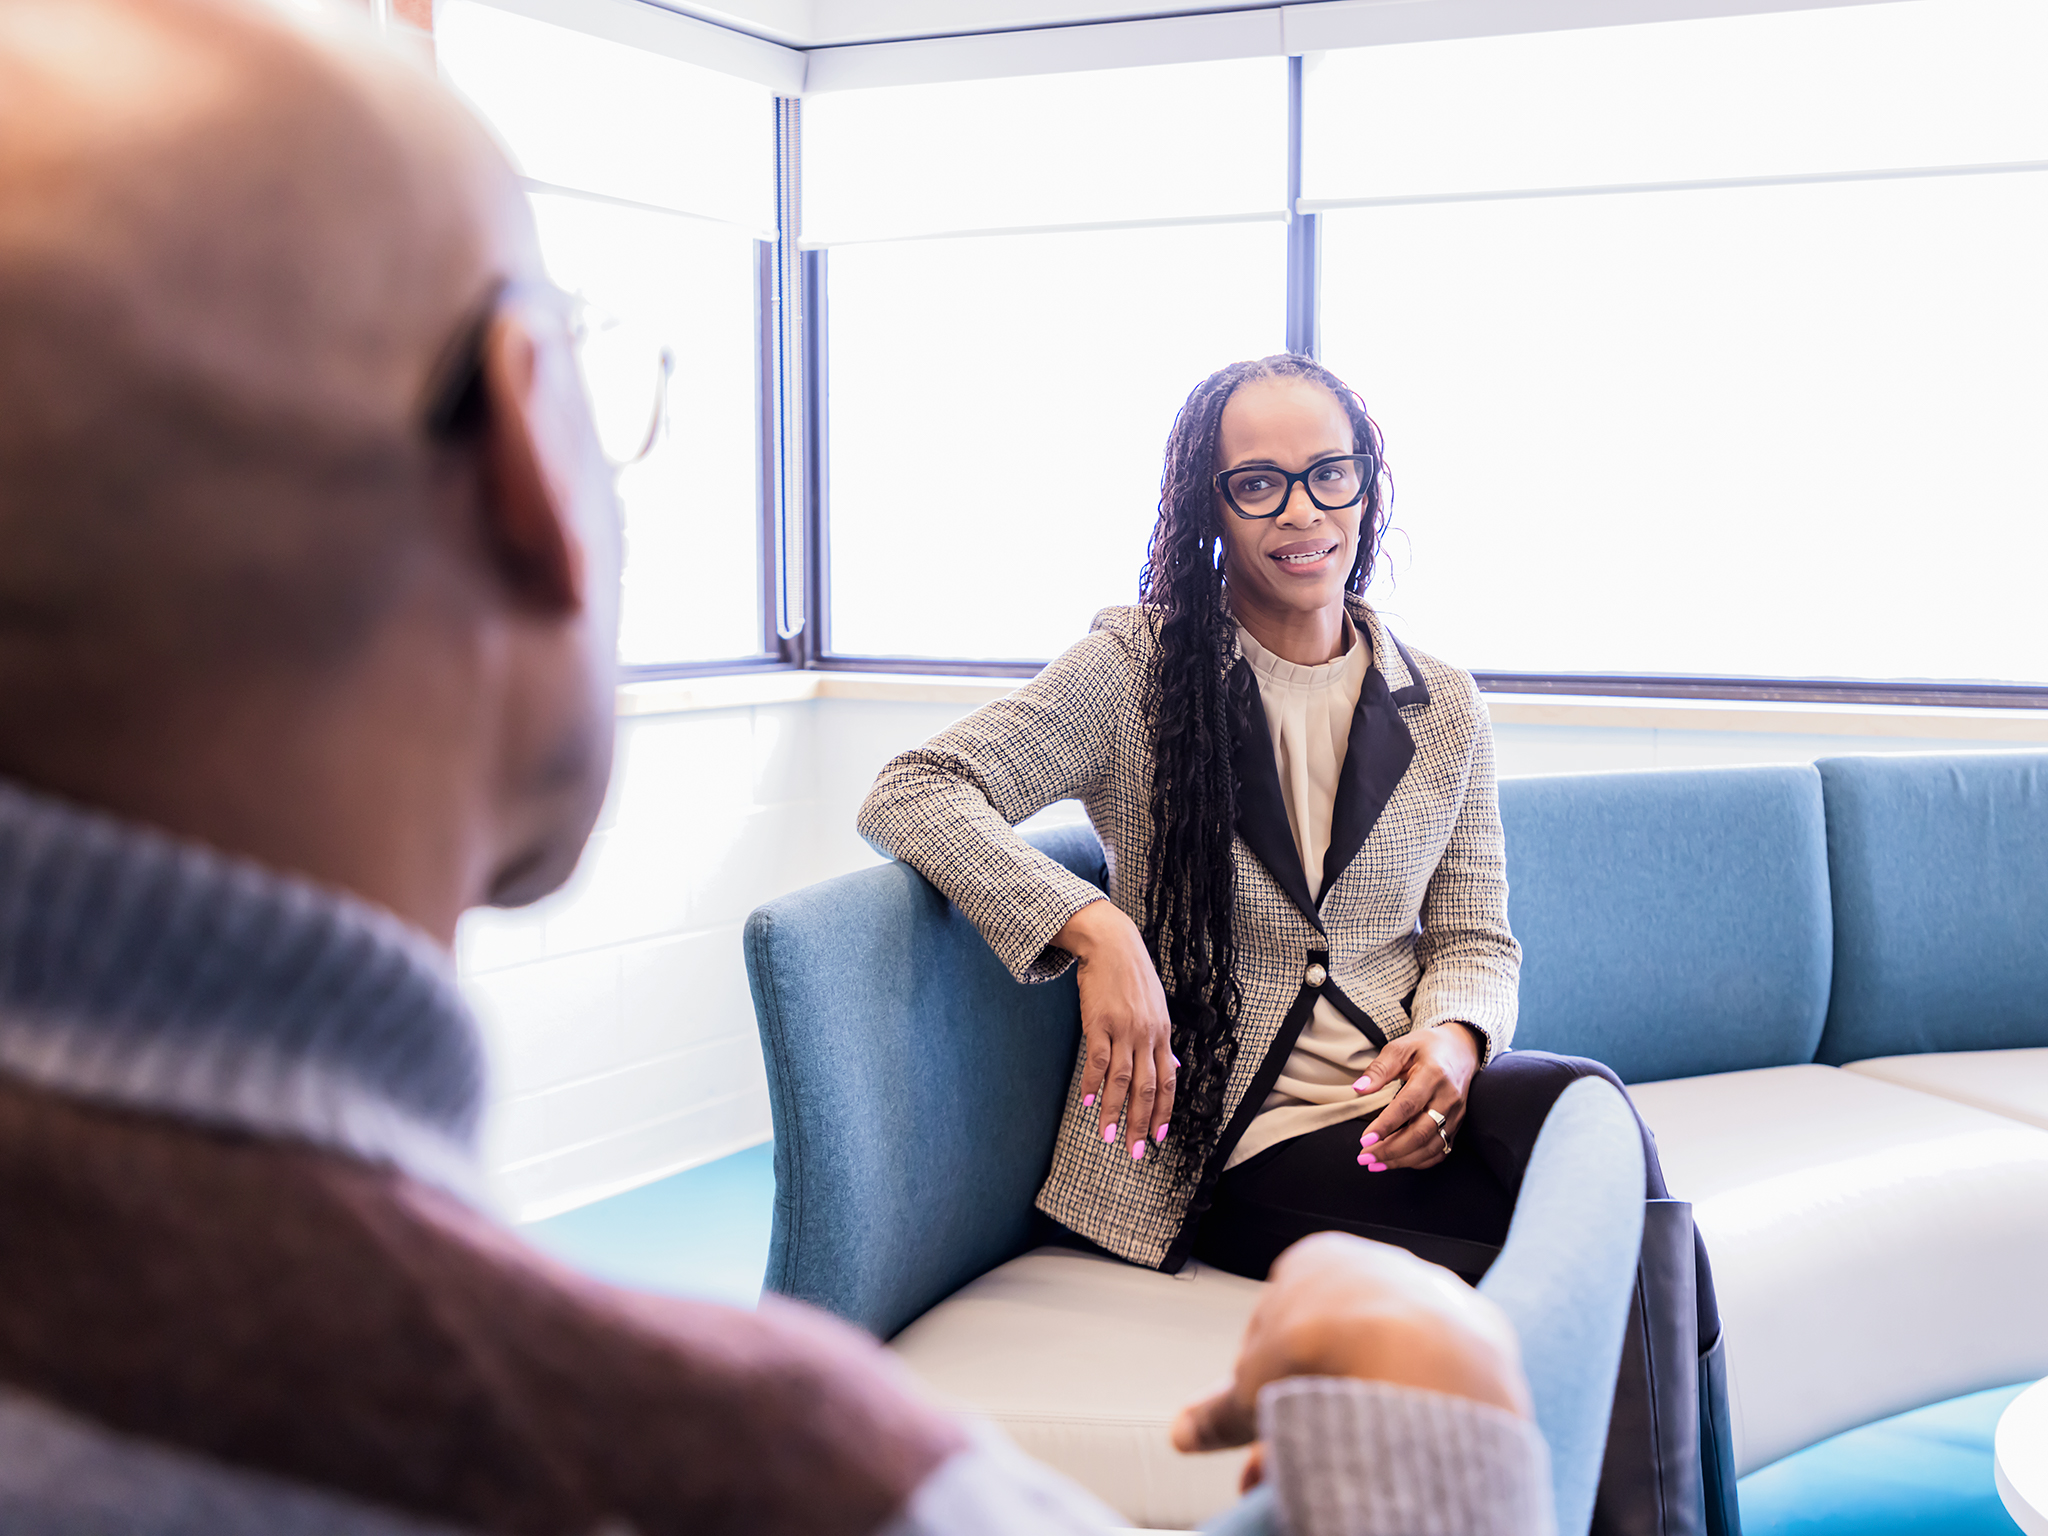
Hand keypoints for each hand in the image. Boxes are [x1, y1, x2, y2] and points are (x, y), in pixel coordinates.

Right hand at [1054, 900, 1175, 1162]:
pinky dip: (1094, 1084)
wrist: (1111, 944)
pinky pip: (1098, 1060)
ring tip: (1108, 1136)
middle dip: (1141, 1123)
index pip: (1167, 1080)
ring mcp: (1123, 1029)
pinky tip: (1089, 1103)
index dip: (1163, 1111)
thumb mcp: (1155, 1007)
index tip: (1158, 1137)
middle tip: (1135, 1151)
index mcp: (1162, 1033)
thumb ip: (1160, 1039)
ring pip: (1121, 1080)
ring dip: (1115, 1112)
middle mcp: (1146, 1035)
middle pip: (1146, 1087)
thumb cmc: (1132, 976)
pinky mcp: (1099, 1022)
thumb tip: (1171, 1065)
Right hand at [1170, 1232, 1531, 1461]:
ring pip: (1389, 1352)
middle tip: (1307, 1443)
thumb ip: (1217, 1412)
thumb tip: (1185, 1433)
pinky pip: (1437, 1368)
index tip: (1267, 1417)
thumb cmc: (1329, 1353)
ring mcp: (1430, 1290)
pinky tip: (1404, 1433)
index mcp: (1313, 1257)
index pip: (1279, 1317)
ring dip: (1368, 1397)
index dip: (1268, 1374)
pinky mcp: (1478, 1329)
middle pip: (1336, 1335)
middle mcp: (1376, 1263)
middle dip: (1317, 1393)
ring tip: (1353, 1447)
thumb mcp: (1249, 1391)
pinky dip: (1419, 1400)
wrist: (1418, 1357)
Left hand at [1352, 1023, 1480, 1172]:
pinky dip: (1420, 1161)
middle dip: (1390, 1150)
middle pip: (1420, 1133)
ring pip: (1431, 1147)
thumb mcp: (1402, 1047)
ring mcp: (1456, 1114)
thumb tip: (1359, 1088)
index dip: (1386, 1125)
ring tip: (1376, 1164)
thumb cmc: (1428, 1047)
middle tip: (1364, 1157)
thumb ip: (1380, 1068)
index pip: (1408, 1106)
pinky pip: (1441, 1150)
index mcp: (1433, 1075)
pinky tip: (1399, 1161)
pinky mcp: (1458, 1125)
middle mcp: (1448, 1098)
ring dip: (1402, 1160)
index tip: (1365, 1140)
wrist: (1462, 1050)